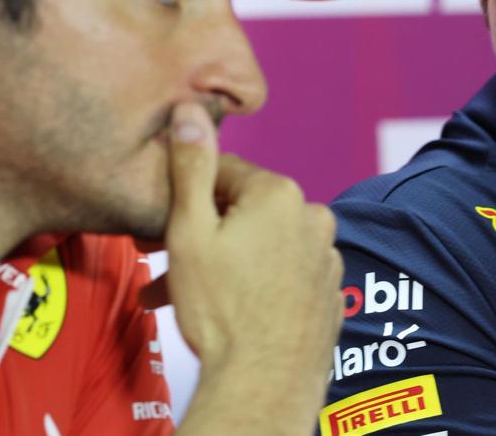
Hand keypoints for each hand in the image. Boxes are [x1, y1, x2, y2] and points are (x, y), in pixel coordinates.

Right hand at [161, 102, 343, 431]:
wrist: (264, 385)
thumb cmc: (221, 310)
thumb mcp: (189, 230)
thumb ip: (191, 166)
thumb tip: (190, 109)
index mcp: (279, 194)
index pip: (222, 174)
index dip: (188, 199)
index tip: (165, 226)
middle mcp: (314, 217)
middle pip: (245, 212)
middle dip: (204, 235)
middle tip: (165, 266)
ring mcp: (327, 258)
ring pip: (264, 246)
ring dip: (228, 263)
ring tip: (191, 298)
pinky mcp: (330, 294)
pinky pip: (286, 276)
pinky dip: (259, 285)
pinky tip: (233, 311)